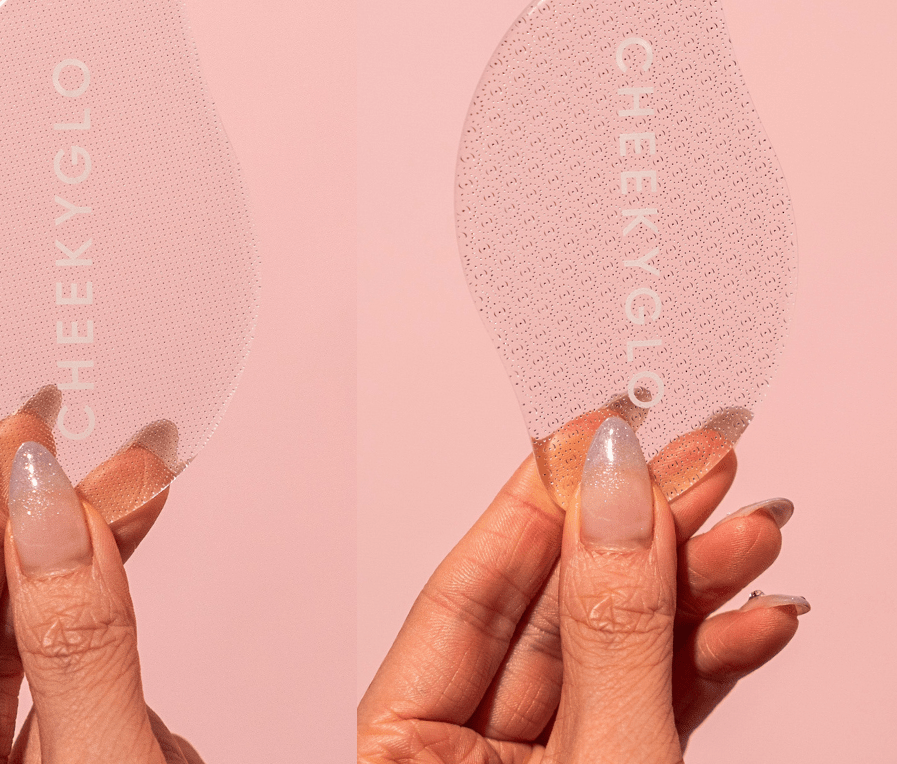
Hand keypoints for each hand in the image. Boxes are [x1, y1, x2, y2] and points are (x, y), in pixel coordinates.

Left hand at [0, 400, 201, 763]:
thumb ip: (79, 651)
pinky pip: (92, 700)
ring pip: (46, 667)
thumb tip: (54, 514)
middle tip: (101, 455)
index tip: (17, 434)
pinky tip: (158, 671)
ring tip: (142, 501)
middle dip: (49, 539)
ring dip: (102, 595)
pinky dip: (127, 661)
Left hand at [359, 418, 807, 761]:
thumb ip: (609, 632)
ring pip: (613, 650)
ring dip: (690, 589)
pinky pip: (651, 702)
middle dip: (637, 533)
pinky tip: (753, 613)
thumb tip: (614, 492)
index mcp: (406, 745)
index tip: (595, 427)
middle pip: (553, 610)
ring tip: (749, 527)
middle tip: (699, 460)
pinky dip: (705, 659)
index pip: (468, 588)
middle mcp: (464, 751)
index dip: (537, 499)